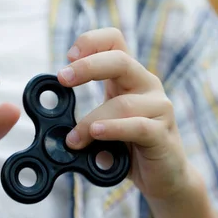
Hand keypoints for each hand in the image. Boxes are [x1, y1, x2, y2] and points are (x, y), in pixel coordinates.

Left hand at [57, 28, 195, 201]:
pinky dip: (114, 129)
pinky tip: (97, 134)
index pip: (114, 41)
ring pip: (123, 103)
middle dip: (88, 66)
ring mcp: (159, 108)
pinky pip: (138, 126)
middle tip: (62, 78)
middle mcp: (147, 85)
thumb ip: (85, 119)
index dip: (91, 41)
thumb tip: (53, 125)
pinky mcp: (163, 133)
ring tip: (73, 139)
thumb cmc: (130, 147)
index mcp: (129, 77)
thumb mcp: (104, 125)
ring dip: (91, 120)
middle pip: (120, 60)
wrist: (164, 176)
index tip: (68, 57)